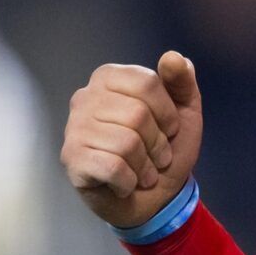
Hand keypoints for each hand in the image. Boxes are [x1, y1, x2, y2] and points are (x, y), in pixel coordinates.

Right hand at [61, 51, 202, 229]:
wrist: (155, 197)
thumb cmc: (165, 149)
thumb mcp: (185, 113)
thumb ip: (182, 83)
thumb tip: (173, 57)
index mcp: (109, 77)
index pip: (147, 82)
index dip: (168, 113)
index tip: (169, 129)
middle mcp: (85, 97)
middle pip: (137, 114)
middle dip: (158, 143)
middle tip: (157, 157)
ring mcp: (74, 128)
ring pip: (126, 143)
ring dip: (145, 166)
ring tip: (143, 171)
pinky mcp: (70, 159)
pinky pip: (112, 167)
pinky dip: (129, 181)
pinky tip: (126, 184)